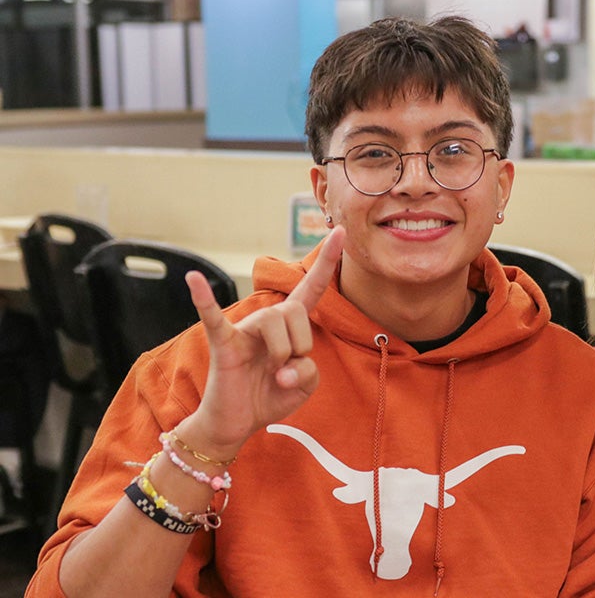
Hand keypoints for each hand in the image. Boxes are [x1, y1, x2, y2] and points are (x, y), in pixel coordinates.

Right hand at [177, 227, 345, 456]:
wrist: (238, 423)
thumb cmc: (270, 396)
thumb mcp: (306, 385)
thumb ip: (309, 371)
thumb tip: (285, 367)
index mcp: (289, 326)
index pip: (311, 287)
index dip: (326, 261)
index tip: (341, 232)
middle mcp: (267, 320)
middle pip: (296, 310)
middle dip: (302, 344)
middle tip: (289, 369)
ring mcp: (243, 329)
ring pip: (276, 321)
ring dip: (284, 354)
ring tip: (273, 374)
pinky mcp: (223, 343)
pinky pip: (212, 316)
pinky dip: (203, 298)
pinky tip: (193, 279)